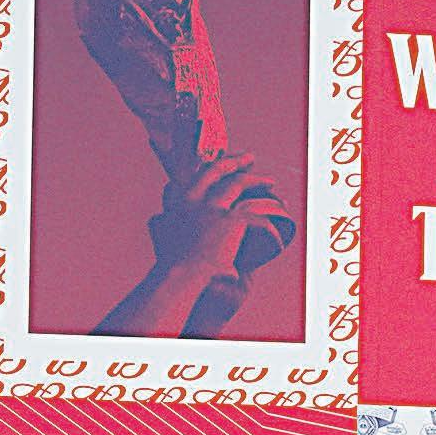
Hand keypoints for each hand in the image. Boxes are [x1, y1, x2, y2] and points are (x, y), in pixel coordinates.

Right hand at [151, 154, 282, 271]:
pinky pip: (258, 217)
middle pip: (218, 170)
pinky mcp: (232, 221)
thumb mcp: (161, 236)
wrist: (181, 275)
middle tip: (249, 158)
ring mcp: (213, 207)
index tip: (220, 161)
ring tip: (270, 182)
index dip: (210, 166)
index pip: (195, 175)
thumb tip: (156, 218)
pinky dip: (270, 225)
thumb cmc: (171, 261)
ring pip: (240, 184)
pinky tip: (279, 231)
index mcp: (180, 200)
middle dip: (235, 161)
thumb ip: (159, 224)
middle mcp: (195, 198)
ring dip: (257, 180)